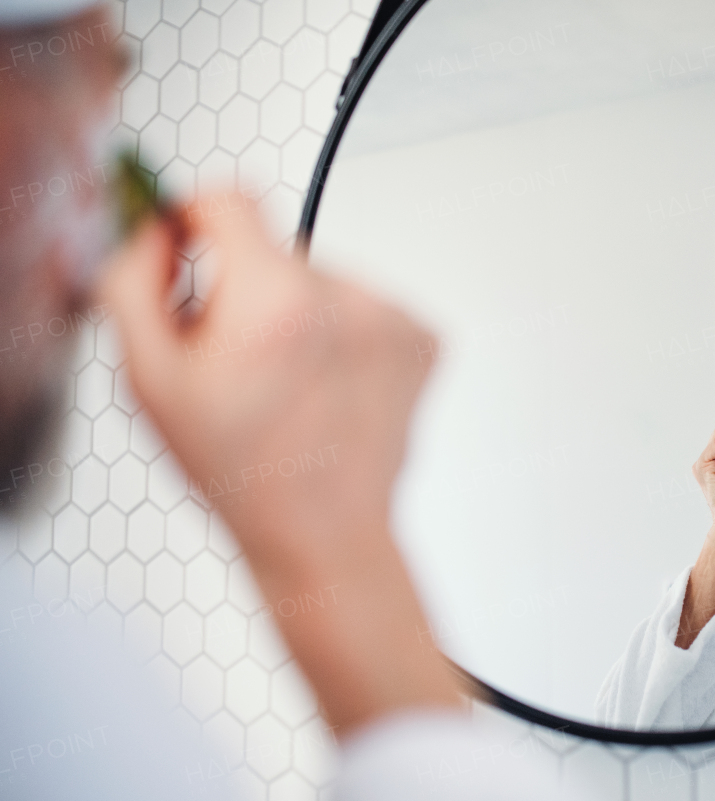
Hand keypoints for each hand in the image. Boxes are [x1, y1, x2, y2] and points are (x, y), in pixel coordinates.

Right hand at [101, 193, 461, 733]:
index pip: (230, 198)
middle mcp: (346, 300)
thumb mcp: (151, 379)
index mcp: (275, 302)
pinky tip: (330, 391)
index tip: (191, 248)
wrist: (325, 534)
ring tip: (292, 390)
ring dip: (302, 318)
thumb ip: (135, 282)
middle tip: (242, 366)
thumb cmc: (245, 474)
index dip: (197, 221)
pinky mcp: (426, 338)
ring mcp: (394, 319)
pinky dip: (347, 339)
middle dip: (249, 292)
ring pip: (324, 283)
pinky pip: (368, 309)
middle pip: (276, 252)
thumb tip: (155, 228)